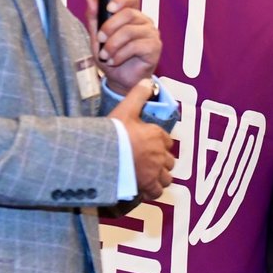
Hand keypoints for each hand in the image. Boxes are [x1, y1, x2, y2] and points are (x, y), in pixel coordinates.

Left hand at [87, 0, 161, 91]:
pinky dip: (120, 54)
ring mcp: (151, 34)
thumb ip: (94, 17)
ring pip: (129, 31)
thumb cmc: (110, 58)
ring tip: (105, 56)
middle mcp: (143, 22)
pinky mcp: (154, 48)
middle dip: (109, 27)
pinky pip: (136, 46)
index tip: (108, 8)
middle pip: (128, 13)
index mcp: (131, 15)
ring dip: (112, 45)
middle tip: (100, 39)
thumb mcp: (97, 37)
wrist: (119, 80)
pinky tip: (114, 60)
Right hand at [108, 80, 173, 199]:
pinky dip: (151, 191)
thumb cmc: (114, 133)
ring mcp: (155, 171)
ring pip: (166, 177)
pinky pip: (156, 191)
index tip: (150, 145)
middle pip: (169, 161)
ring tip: (149, 176)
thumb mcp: (126, 108)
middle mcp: (160, 154)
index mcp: (157, 135)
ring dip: (159, 177)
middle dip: (161, 162)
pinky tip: (143, 188)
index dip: (159, 144)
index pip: (166, 141)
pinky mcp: (147, 186)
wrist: (103, 155)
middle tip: (149, 162)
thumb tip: (148, 81)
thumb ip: (138, 94)